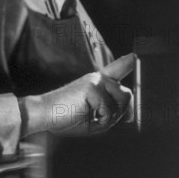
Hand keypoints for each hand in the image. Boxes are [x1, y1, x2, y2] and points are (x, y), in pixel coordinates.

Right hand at [19, 54, 135, 136]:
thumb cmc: (65, 118)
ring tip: (90, 116)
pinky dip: (100, 121)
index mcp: (95, 83)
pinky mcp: (91, 87)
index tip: (134, 57)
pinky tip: (84, 116)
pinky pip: (109, 111)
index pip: (114, 71)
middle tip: (97, 118)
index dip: (124, 64)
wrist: (44, 115)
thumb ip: (113, 114)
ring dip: (110, 117)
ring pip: (122, 102)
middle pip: (126, 95)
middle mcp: (96, 78)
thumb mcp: (95, 118)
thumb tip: (131, 115)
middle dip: (119, 112)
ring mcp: (95, 80)